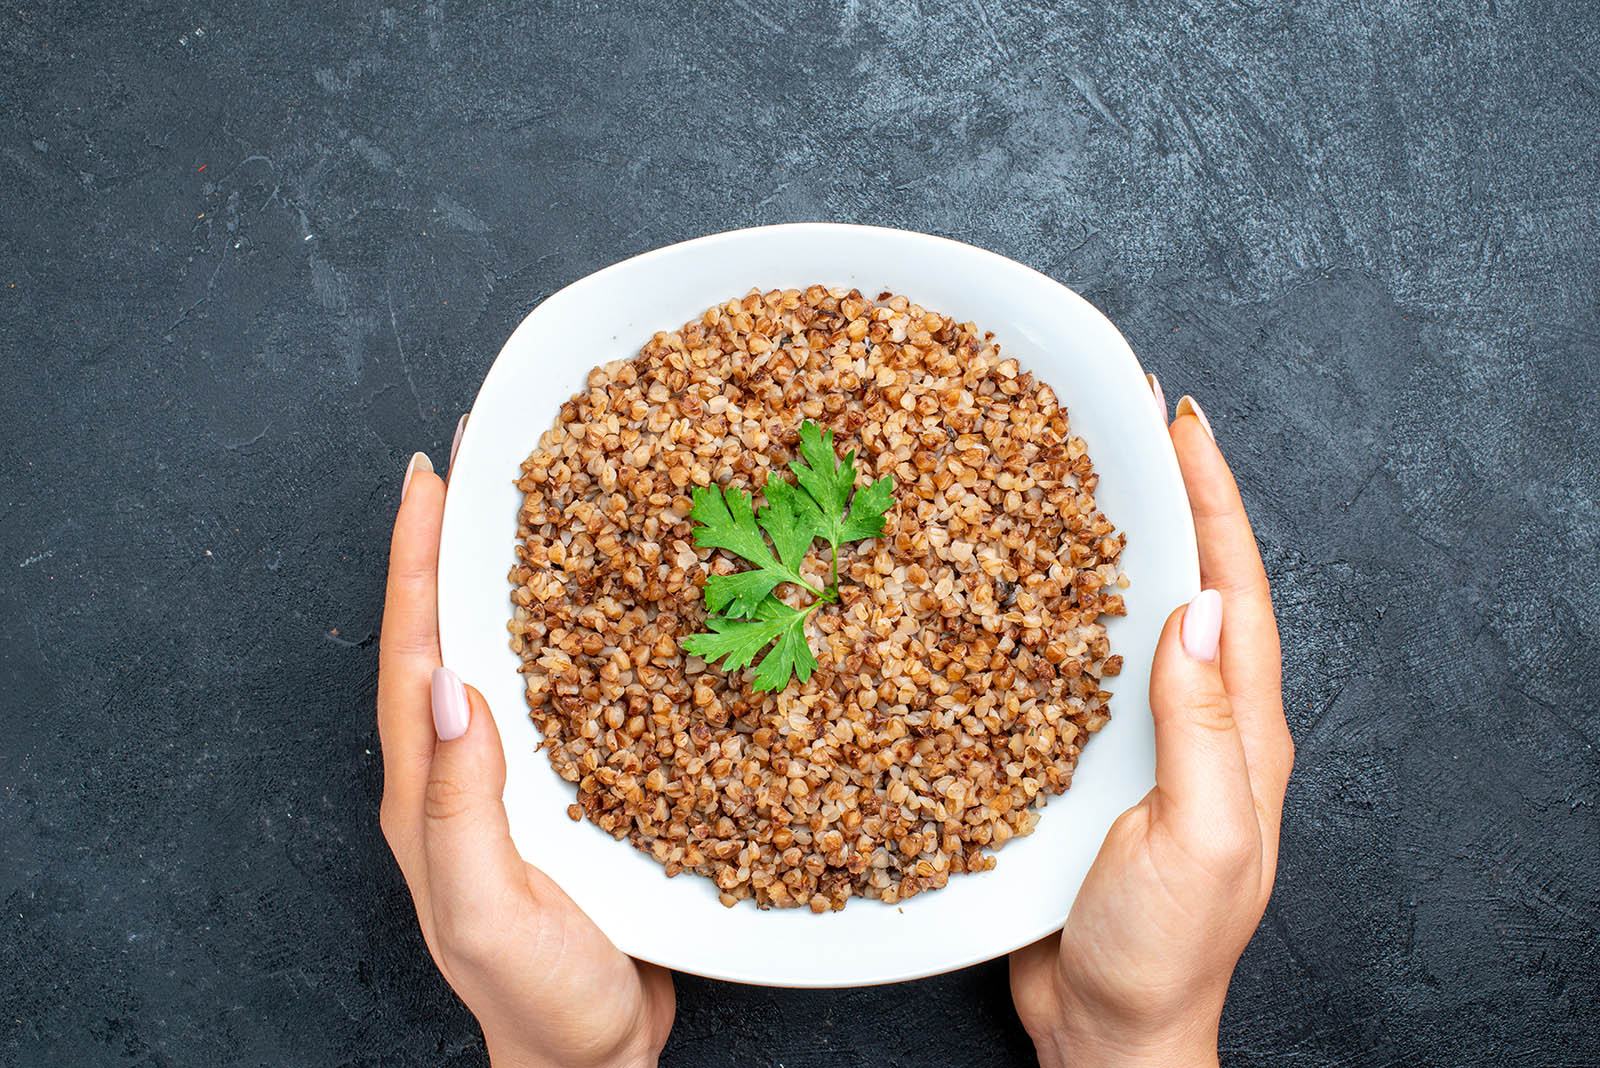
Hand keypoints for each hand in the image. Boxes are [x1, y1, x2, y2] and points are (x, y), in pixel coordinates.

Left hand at [377, 436, 674, 1067]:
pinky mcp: (555, 797)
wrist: (588, 1062)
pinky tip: (589, 616)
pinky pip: (546, 699)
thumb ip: (462, 804)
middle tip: (468, 470)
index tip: (430, 479)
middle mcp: (457, 777)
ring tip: (520, 515)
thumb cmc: (539, 999)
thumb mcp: (489, 908)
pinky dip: (554, 641)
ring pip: (492, 659)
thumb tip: (453, 686)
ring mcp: (505, 787)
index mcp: (428, 794)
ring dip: (495, 584)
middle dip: (445, 550)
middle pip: (442, 639)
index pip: (415, 654)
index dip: (418, 563)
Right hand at [1009, 389, 1294, 1067]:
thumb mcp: (1199, 839)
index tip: (1184, 426)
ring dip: (1113, 547)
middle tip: (1132, 427)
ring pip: (1132, 622)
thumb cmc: (1162, 951)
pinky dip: (1058, 617)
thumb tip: (1194, 610)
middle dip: (1170, 502)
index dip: (1214, 503)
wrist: (1109, 1029)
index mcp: (1243, 734)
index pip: (1235, 591)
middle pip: (1190, 587)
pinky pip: (1082, 673)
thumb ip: (1202, 728)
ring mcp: (1145, 744)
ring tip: (1076, 482)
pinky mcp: (1091, 766)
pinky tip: (1020, 591)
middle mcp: (1200, 725)